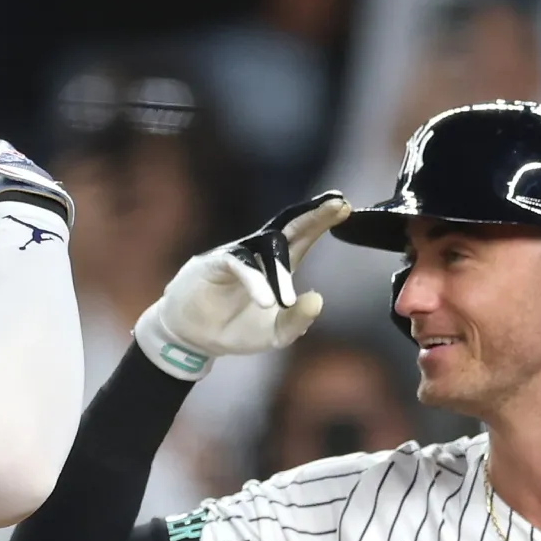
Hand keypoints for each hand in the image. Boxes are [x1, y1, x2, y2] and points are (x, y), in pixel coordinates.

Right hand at [134, 191, 349, 378]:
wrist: (194, 337)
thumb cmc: (236, 327)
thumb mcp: (275, 334)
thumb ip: (298, 321)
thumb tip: (318, 299)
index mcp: (279, 266)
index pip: (304, 236)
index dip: (322, 220)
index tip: (346, 207)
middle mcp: (260, 254)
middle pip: (290, 227)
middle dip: (313, 214)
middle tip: (338, 203)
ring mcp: (238, 256)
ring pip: (266, 248)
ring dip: (281, 270)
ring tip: (286, 301)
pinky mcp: (215, 264)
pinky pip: (239, 265)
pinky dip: (254, 282)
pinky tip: (264, 302)